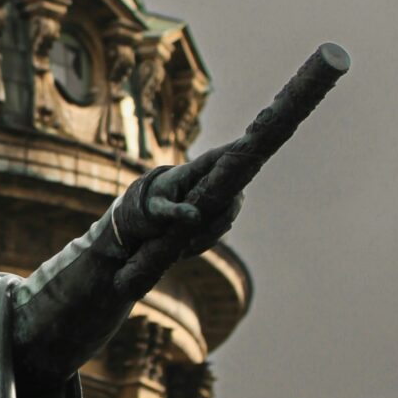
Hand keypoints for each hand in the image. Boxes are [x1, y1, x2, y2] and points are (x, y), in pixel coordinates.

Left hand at [110, 150, 243, 295]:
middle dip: (223, 218)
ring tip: (185, 246)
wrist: (141, 217)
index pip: (221, 156)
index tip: (256, 148)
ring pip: (227, 217)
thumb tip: (196, 218)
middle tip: (197, 239)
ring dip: (211, 235)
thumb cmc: (147, 204)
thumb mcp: (155, 209)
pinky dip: (204, 242)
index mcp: (194, 171)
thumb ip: (174, 211)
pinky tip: (185, 249)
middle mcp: (210, 183)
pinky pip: (217, 231)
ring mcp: (214, 200)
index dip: (239, 150)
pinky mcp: (212, 216)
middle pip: (234, 195)